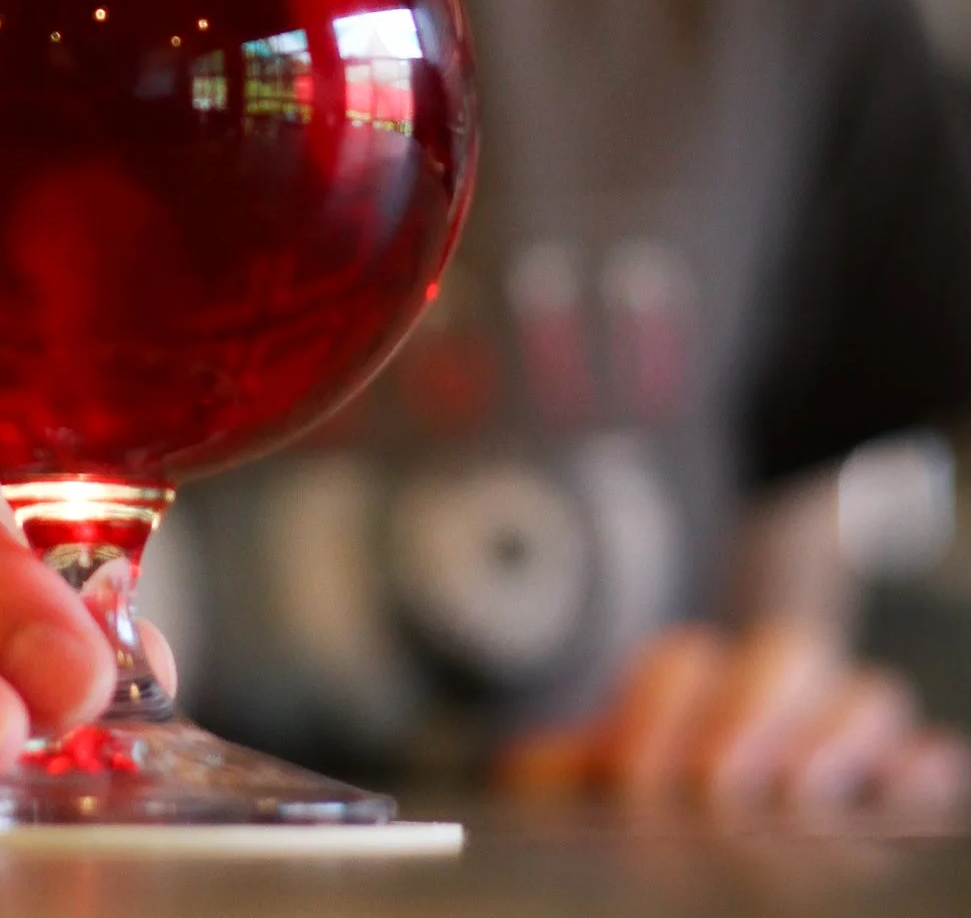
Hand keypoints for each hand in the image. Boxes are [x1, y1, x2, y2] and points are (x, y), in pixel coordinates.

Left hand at [500, 620, 970, 816]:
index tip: (632, 777)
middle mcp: (784, 685)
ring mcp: (852, 723)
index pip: (682, 662)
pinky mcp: (910, 773)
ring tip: (798, 794)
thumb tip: (520, 771)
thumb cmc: (679, 786)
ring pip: (864, 692)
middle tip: (713, 787)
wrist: (743, 794)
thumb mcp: (625, 773)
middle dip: (745, 715)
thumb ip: (575, 767)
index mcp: (705, 677)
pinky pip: (931, 752)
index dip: (655, 711)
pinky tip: (897, 794)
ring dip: (831, 737)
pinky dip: (919, 767)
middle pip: (781, 656)